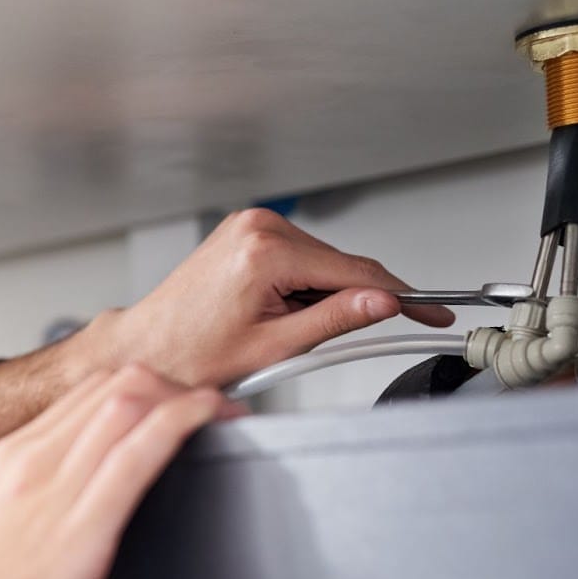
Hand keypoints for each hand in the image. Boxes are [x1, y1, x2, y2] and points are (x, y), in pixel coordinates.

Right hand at [0, 364, 237, 578]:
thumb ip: (32, 512)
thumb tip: (74, 508)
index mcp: (5, 464)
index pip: (85, 392)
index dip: (143, 388)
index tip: (173, 406)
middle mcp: (27, 465)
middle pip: (113, 384)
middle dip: (173, 385)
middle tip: (206, 412)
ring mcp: (52, 492)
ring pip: (130, 401)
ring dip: (188, 396)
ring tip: (220, 416)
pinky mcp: (79, 532)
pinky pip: (140, 452)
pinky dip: (187, 422)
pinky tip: (212, 424)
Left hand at [84, 208, 455, 387]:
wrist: (145, 349)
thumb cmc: (189, 355)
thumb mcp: (272, 348)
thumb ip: (332, 322)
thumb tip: (382, 303)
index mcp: (264, 251)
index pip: (356, 272)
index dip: (401, 295)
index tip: (432, 311)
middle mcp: (258, 226)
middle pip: (340, 265)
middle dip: (349, 304)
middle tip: (324, 346)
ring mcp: (251, 224)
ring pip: (321, 263)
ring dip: (320, 299)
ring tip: (278, 333)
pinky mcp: (247, 231)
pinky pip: (299, 259)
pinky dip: (302, 288)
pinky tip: (274, 315)